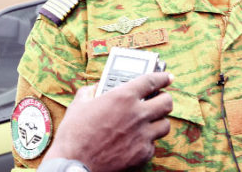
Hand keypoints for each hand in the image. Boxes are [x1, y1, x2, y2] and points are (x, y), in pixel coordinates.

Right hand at [43, 72, 173, 171]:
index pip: (152, 81)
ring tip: (150, 122)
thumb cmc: (74, 135)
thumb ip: (90, 92)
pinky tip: (137, 141)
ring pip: (165, 125)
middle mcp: (137, 114)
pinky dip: (147, 142)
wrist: (74, 164)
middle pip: (167, 102)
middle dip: (165, 99)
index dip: (163, 77)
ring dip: (158, 121)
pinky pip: (153, 145)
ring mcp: (142, 135)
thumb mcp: (78, 105)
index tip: (168, 77)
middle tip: (159, 100)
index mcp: (123, 96)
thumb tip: (95, 88)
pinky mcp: (142, 154)